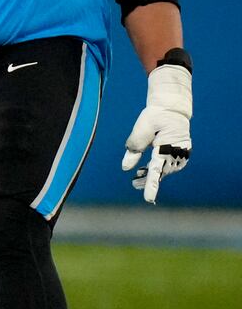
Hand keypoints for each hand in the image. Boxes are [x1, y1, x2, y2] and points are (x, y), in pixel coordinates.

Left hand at [121, 61, 191, 203]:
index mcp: (167, 146)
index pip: (157, 170)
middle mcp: (177, 152)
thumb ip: (134, 147)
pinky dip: (159, 168)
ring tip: (137, 179)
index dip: (151, 185)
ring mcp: (181, 153)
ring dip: (152, 174)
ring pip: (165, 170)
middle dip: (148, 179)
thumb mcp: (142, 129)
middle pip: (160, 172)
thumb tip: (125, 168)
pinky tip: (146, 170)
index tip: (148, 199)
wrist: (172, 108)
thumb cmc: (156, 116)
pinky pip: (169, 165)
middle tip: (134, 184)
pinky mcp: (181, 153)